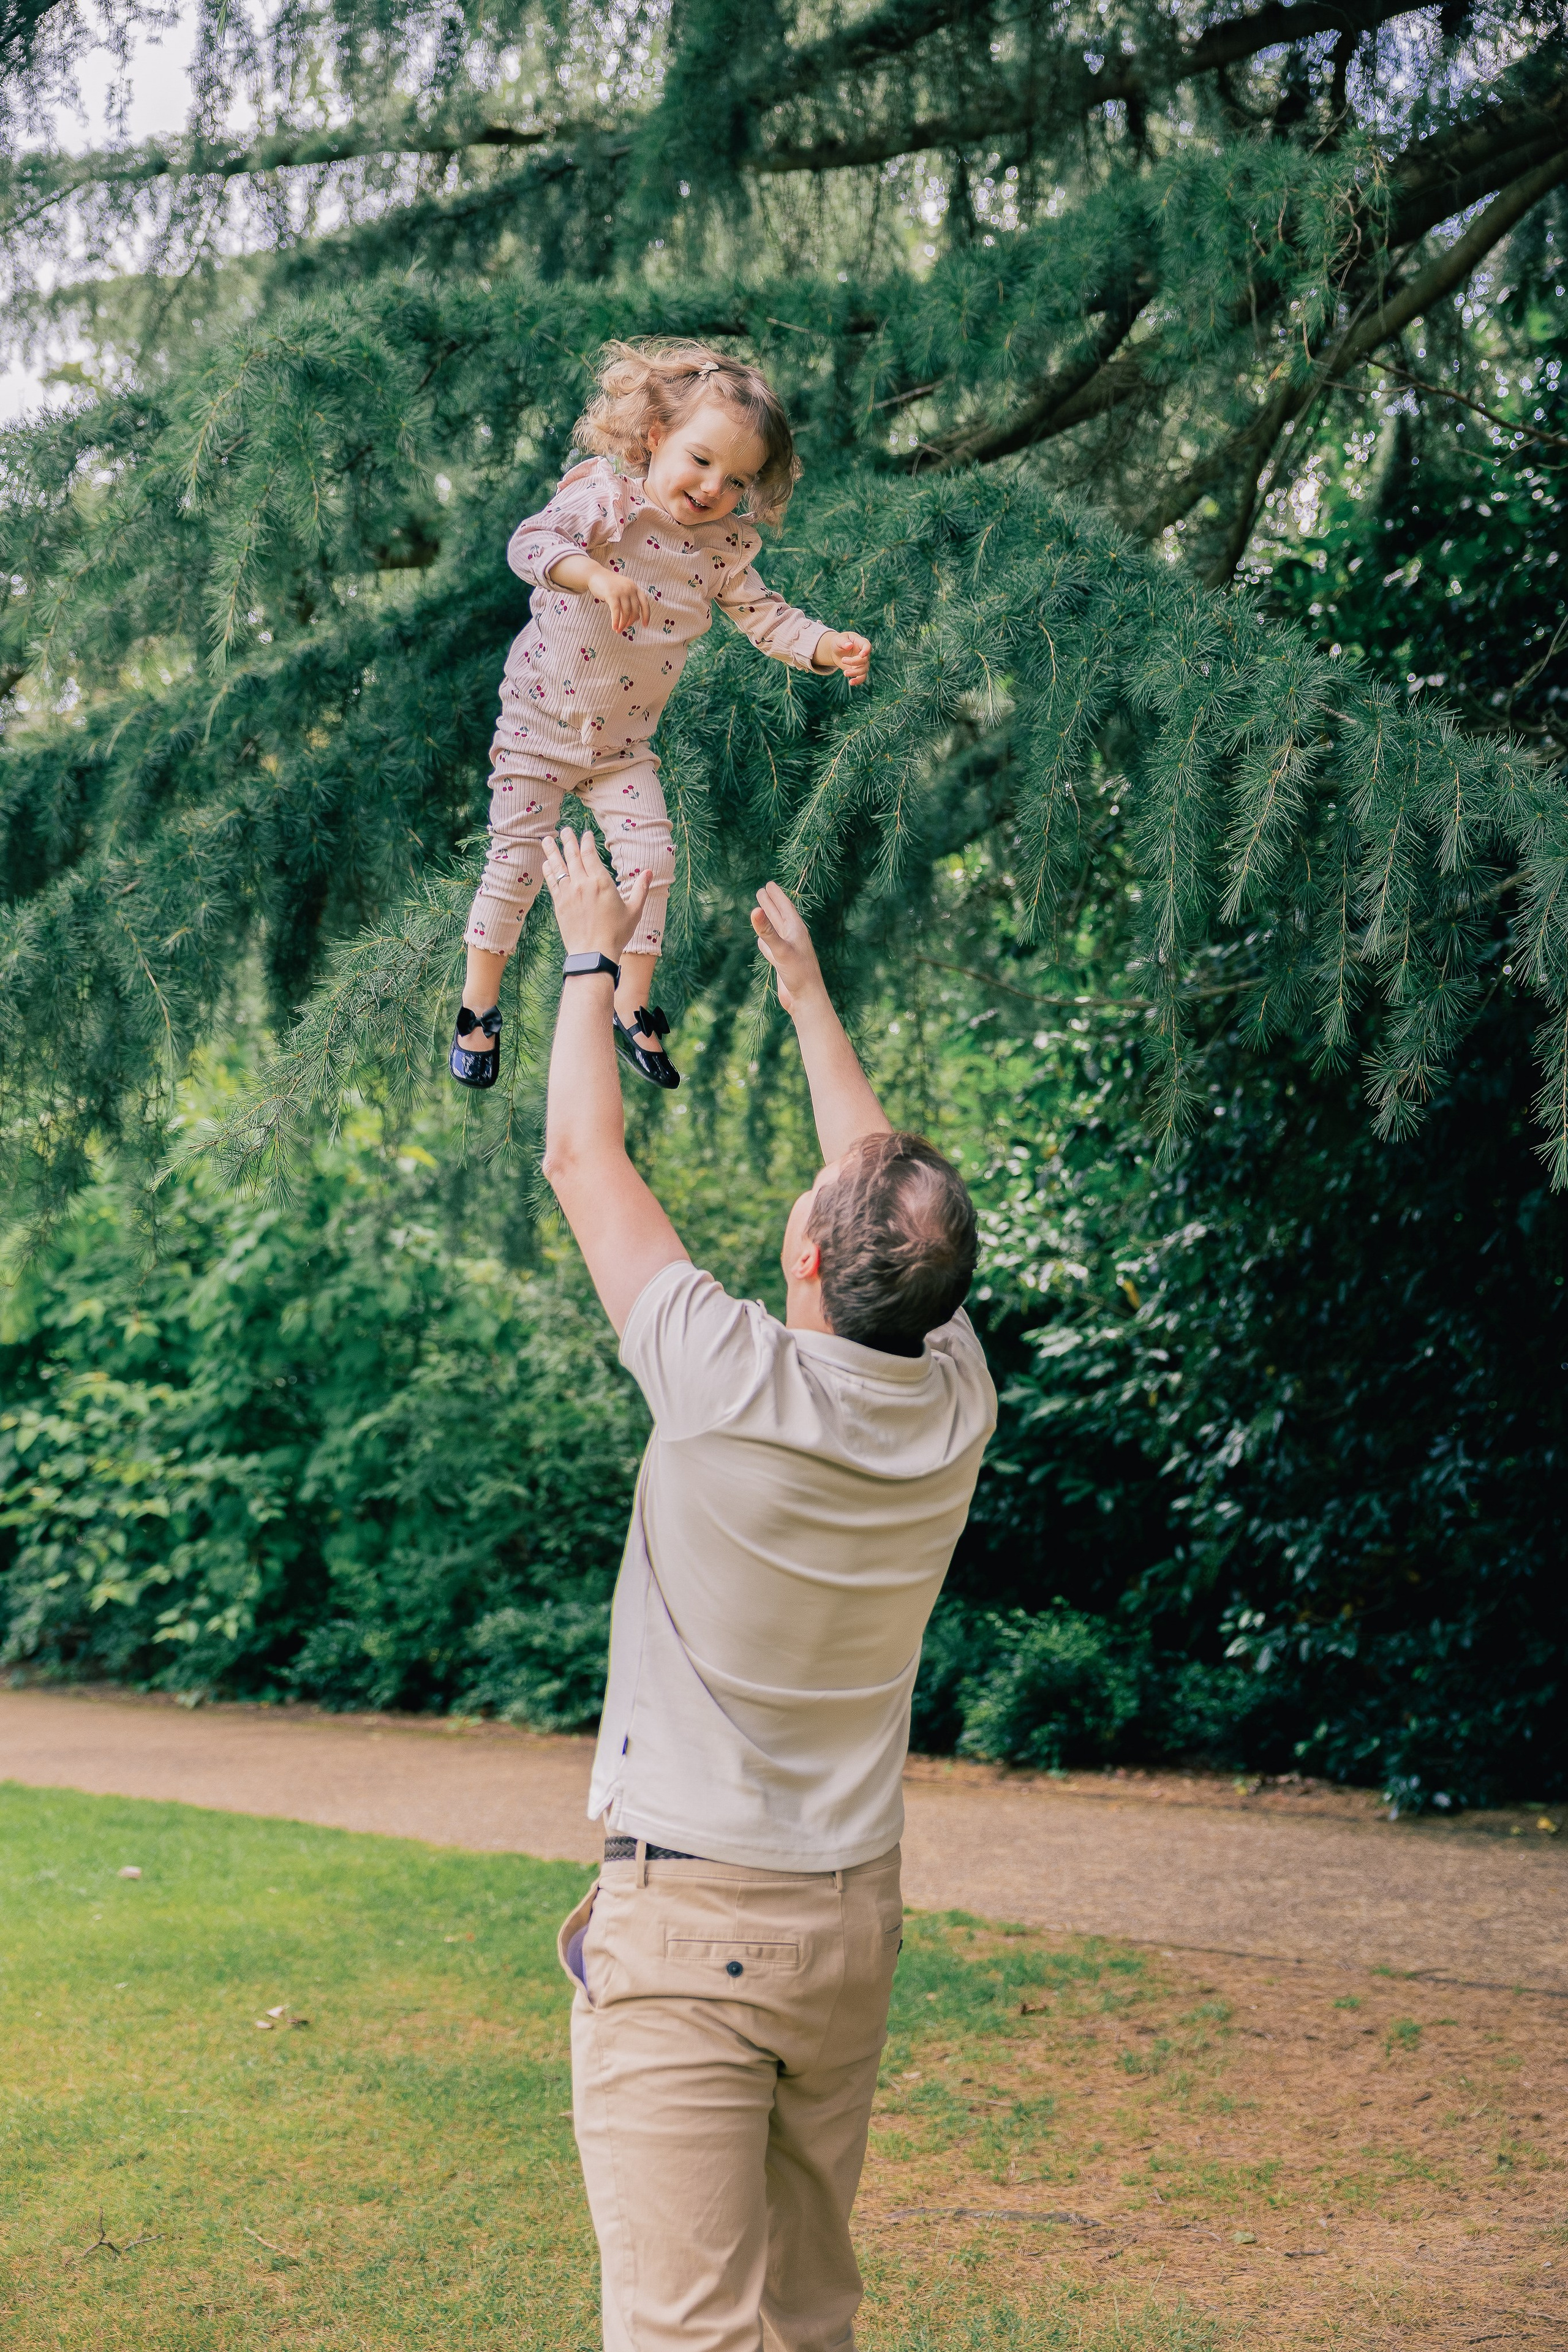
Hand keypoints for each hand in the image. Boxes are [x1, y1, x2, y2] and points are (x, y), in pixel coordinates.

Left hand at [542, 828, 650, 961]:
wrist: (593, 953)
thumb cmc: (616, 933)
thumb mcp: (634, 910)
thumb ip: (641, 889)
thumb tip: (648, 872)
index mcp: (601, 882)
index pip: (590, 854)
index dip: (587, 841)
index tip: (586, 834)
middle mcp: (582, 884)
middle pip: (572, 856)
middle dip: (569, 841)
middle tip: (566, 830)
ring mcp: (568, 893)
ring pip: (558, 866)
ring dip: (552, 851)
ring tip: (547, 839)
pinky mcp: (560, 904)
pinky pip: (552, 882)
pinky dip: (549, 871)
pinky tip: (546, 863)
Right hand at [585, 562, 651, 631]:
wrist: (595, 574)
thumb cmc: (609, 585)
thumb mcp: (623, 591)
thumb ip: (630, 601)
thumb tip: (637, 618)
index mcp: (635, 587)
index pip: (645, 603)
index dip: (646, 615)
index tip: (645, 625)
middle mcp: (630, 588)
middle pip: (634, 610)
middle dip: (630, 621)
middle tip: (625, 628)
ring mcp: (621, 591)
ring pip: (626, 612)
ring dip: (623, 623)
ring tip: (618, 630)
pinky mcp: (611, 594)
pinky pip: (616, 611)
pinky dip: (616, 621)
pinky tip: (614, 627)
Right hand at [750, 881, 824, 1015]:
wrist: (806, 1000)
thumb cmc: (799, 974)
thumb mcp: (781, 950)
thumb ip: (767, 931)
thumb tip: (755, 910)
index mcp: (796, 931)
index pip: (785, 907)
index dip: (777, 896)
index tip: (769, 884)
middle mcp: (793, 938)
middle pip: (780, 916)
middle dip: (771, 903)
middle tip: (762, 890)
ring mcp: (788, 951)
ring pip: (776, 931)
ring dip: (768, 920)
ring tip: (761, 911)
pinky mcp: (783, 964)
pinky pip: (772, 948)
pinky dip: (765, 941)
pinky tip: (761, 942)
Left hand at [812, 630, 871, 686]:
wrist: (836, 650)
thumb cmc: (839, 642)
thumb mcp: (839, 640)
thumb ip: (843, 642)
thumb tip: (849, 646)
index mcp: (861, 642)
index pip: (867, 646)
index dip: (866, 650)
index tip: (861, 655)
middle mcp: (864, 653)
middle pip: (864, 660)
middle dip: (854, 662)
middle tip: (842, 660)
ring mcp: (862, 663)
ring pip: (863, 670)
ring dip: (855, 672)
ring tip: (845, 673)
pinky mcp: (858, 670)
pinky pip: (862, 677)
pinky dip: (857, 681)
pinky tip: (851, 682)